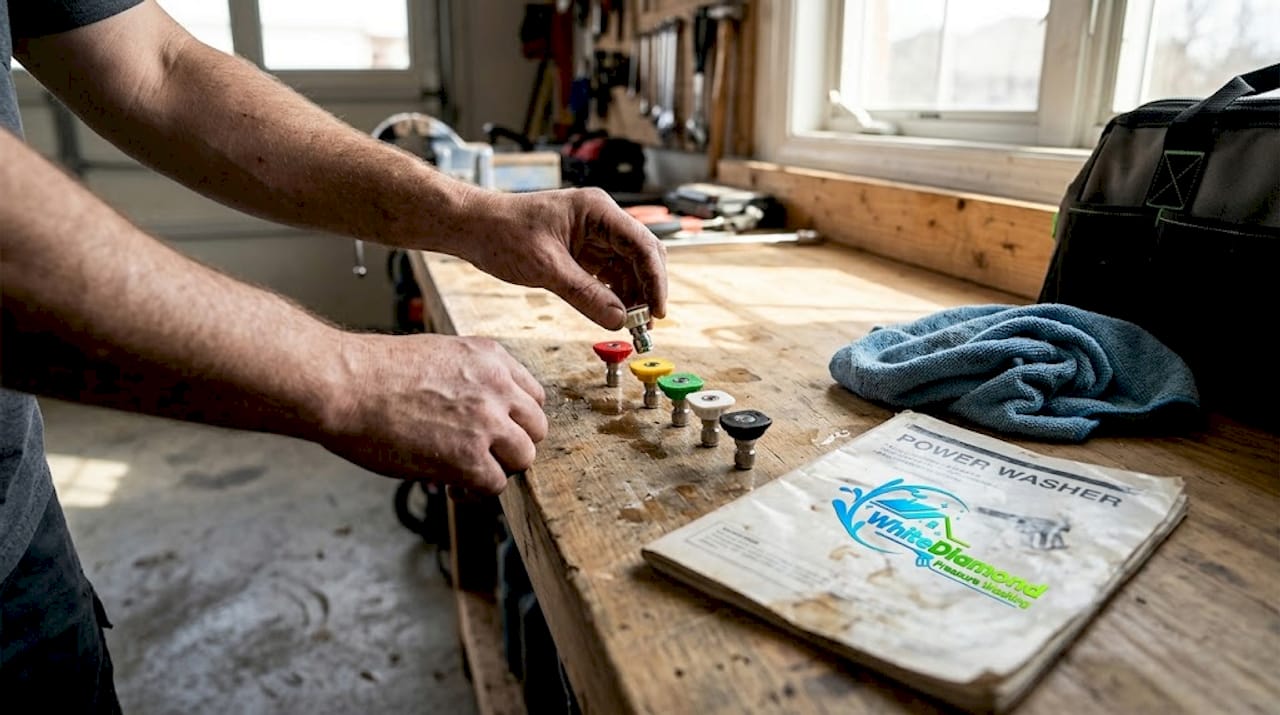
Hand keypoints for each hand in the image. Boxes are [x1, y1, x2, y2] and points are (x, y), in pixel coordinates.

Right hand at [319, 333, 546, 494]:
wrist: (343, 386)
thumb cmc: (372, 372)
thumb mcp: (437, 355)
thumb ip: (468, 378)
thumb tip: (474, 411)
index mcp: (490, 357)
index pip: (532, 395)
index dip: (514, 418)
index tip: (497, 430)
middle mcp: (497, 387)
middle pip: (536, 428)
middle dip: (512, 444)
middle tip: (483, 454)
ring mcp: (487, 423)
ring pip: (523, 458)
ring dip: (497, 468)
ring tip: (465, 471)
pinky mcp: (469, 459)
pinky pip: (496, 485)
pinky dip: (474, 490)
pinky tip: (449, 484)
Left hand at [462, 187, 667, 329]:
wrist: (475, 228)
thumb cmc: (503, 232)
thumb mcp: (546, 267)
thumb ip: (585, 294)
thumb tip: (619, 319)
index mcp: (597, 210)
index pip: (642, 244)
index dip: (655, 279)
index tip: (657, 309)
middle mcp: (601, 220)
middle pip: (642, 256)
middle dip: (648, 289)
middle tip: (646, 324)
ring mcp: (594, 236)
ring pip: (629, 268)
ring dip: (633, 296)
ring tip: (632, 325)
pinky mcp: (584, 253)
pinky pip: (610, 275)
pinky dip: (615, 296)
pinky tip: (615, 314)